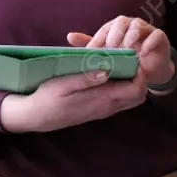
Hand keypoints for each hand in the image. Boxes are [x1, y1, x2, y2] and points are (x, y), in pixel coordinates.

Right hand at [0, 69, 148, 132]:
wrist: (36, 117)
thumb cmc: (46, 98)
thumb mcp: (61, 85)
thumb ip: (85, 78)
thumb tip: (107, 71)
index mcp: (101, 99)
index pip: (136, 90)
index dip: (140, 74)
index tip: (131, 59)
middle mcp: (107, 107)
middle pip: (138, 96)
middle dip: (139, 78)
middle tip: (127, 61)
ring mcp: (103, 111)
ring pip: (130, 99)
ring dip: (130, 83)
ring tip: (117, 66)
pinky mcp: (98, 111)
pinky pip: (119, 101)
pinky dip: (121, 88)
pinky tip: (106, 76)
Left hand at [67, 15, 174, 86]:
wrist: (149, 71)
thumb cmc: (126, 59)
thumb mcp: (108, 54)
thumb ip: (91, 44)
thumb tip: (69, 36)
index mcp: (117, 27)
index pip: (105, 28)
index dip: (98, 39)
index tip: (92, 52)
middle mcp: (131, 24)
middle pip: (121, 21)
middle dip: (114, 35)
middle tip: (110, 50)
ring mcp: (147, 30)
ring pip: (138, 25)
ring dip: (130, 38)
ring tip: (125, 52)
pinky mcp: (160, 38)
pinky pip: (156, 35)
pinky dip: (148, 43)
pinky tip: (141, 53)